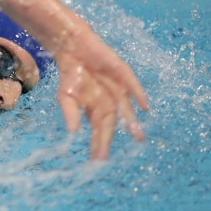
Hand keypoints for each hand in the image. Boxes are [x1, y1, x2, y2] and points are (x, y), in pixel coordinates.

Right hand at [54, 26, 148, 159]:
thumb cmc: (70, 74)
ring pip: (126, 110)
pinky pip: (133, 87)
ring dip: (131, 122)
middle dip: (110, 139)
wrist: (73, 50)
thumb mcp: (66, 97)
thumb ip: (70, 114)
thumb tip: (72, 133)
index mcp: (96, 110)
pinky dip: (139, 96)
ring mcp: (117, 90)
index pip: (99, 131)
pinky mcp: (122, 75)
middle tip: (109, 155)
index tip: (97, 161)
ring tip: (137, 137)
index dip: (98, 145)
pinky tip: (144, 107)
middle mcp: (109, 103)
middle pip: (112, 125)